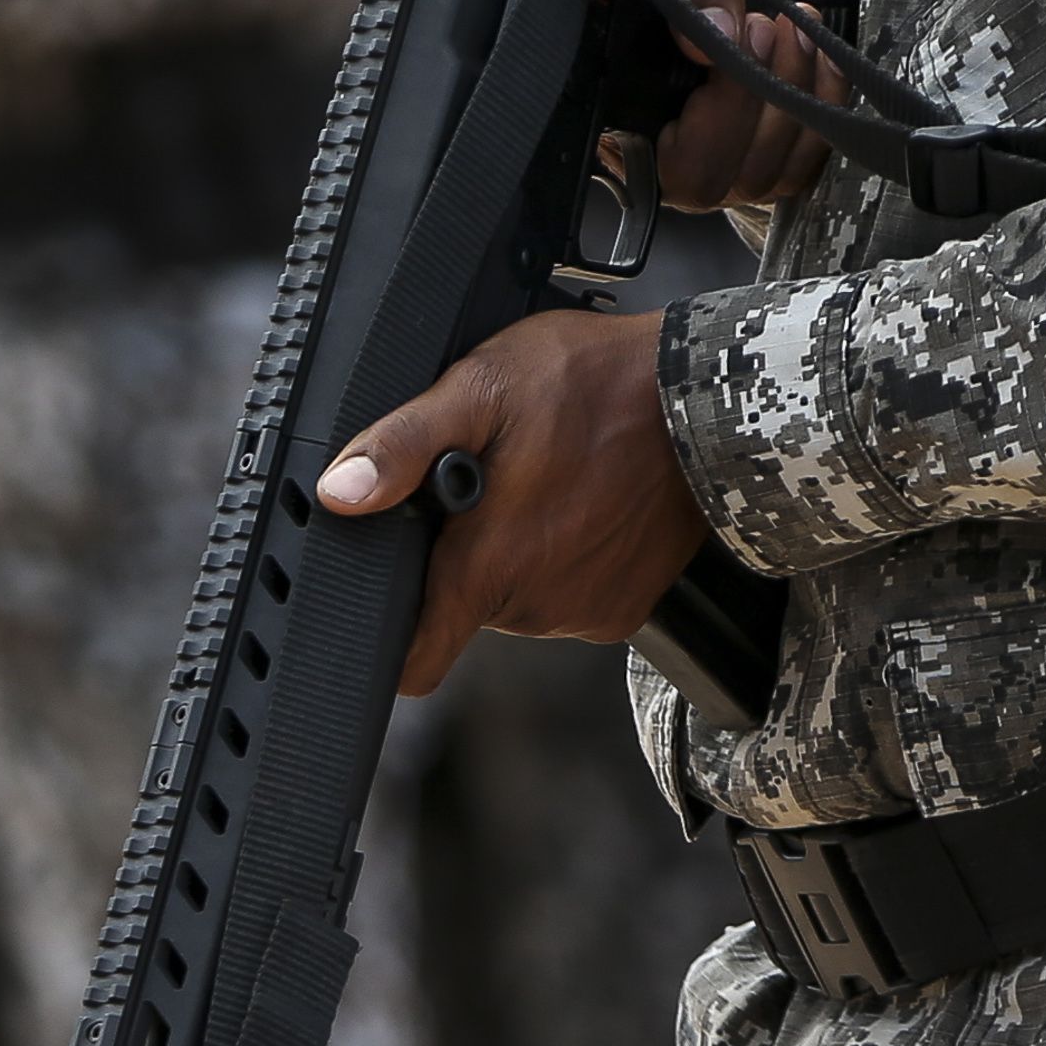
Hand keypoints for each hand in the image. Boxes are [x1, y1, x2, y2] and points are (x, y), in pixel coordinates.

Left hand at [319, 307, 712, 697]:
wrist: (705, 403)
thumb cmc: (594, 385)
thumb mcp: (481, 388)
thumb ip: (402, 447)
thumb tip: (340, 493)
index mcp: (489, 568)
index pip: (415, 659)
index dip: (390, 635)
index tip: (384, 600)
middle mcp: (535, 608)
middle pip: (463, 605)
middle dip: (463, 550)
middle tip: (488, 481)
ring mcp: (584, 613)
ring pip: (515, 596)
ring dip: (515, 551)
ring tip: (543, 482)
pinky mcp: (623, 610)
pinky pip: (566, 594)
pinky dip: (563, 557)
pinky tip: (580, 503)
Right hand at [647, 0, 844, 211]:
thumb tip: (712, 36)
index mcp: (614, 94)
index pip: (628, 158)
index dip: (677, 127)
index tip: (712, 58)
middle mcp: (659, 142)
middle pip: (701, 180)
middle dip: (745, 104)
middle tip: (764, 27)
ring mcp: (718, 159)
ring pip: (759, 177)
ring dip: (791, 98)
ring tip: (795, 25)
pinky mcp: (769, 156)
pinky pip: (803, 165)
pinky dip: (824, 107)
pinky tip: (822, 53)